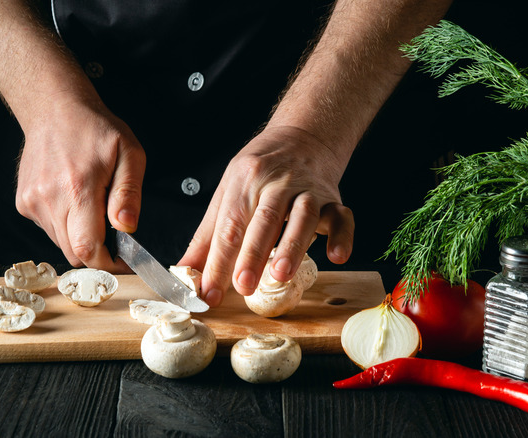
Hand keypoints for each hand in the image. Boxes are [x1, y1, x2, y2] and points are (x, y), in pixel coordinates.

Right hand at [15, 96, 144, 271]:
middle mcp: (50, 199)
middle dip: (97, 252)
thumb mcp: (129, 154)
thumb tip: (127, 227)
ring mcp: (32, 202)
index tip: (124, 261)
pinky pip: (49, 229)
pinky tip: (73, 199)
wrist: (54, 109)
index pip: (88, 247)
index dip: (108, 263)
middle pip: (74, 252)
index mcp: (78, 188)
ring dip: (80, 237)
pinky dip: (66, 225)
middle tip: (114, 234)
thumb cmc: (95, 129)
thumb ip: (129, 194)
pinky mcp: (24, 203)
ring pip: (61, 243)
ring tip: (92, 206)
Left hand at [178, 125, 353, 306]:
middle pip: (264, 220)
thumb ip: (208, 235)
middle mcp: (277, 183)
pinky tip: (336, 256)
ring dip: (293, 245)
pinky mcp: (333, 199)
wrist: (303, 136)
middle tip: (243, 286)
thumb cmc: (261, 170)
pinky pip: (342, 217)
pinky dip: (342, 236)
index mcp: (245, 182)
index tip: (208, 293)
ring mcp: (308, 190)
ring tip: (281, 275)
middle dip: (253, 255)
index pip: (229, 226)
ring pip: (303, 216)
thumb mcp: (228, 192)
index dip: (218, 262)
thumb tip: (185, 271)